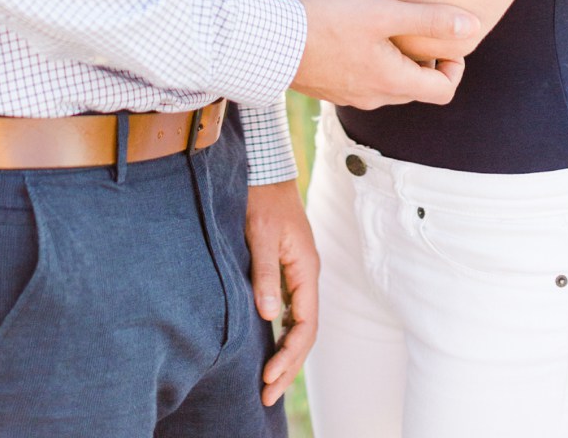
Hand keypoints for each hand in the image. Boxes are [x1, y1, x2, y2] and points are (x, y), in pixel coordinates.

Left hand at [245, 180, 317, 406]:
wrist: (263, 171)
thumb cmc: (261, 199)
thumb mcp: (261, 235)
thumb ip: (265, 274)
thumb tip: (269, 315)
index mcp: (306, 272)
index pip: (305, 326)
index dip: (289, 355)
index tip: (268, 376)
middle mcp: (306, 278)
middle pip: (304, 334)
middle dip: (288, 366)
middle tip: (266, 395)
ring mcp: (298, 276)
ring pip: (298, 325)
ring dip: (285, 355)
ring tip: (267, 382)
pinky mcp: (285, 271)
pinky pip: (290, 312)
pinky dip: (281, 335)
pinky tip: (268, 346)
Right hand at [293, 0, 478, 108]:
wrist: (267, 39)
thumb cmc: (326, 22)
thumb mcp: (382, 13)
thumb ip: (429, 20)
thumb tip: (473, 25)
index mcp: (394, 82)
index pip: (444, 90)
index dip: (454, 67)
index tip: (443, 43)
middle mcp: (374, 97)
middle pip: (415, 89)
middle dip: (422, 63)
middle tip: (411, 30)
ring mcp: (347, 96)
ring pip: (385, 86)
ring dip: (392, 64)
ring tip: (378, 30)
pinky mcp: (325, 89)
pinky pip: (357, 82)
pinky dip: (364, 65)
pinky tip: (347, 38)